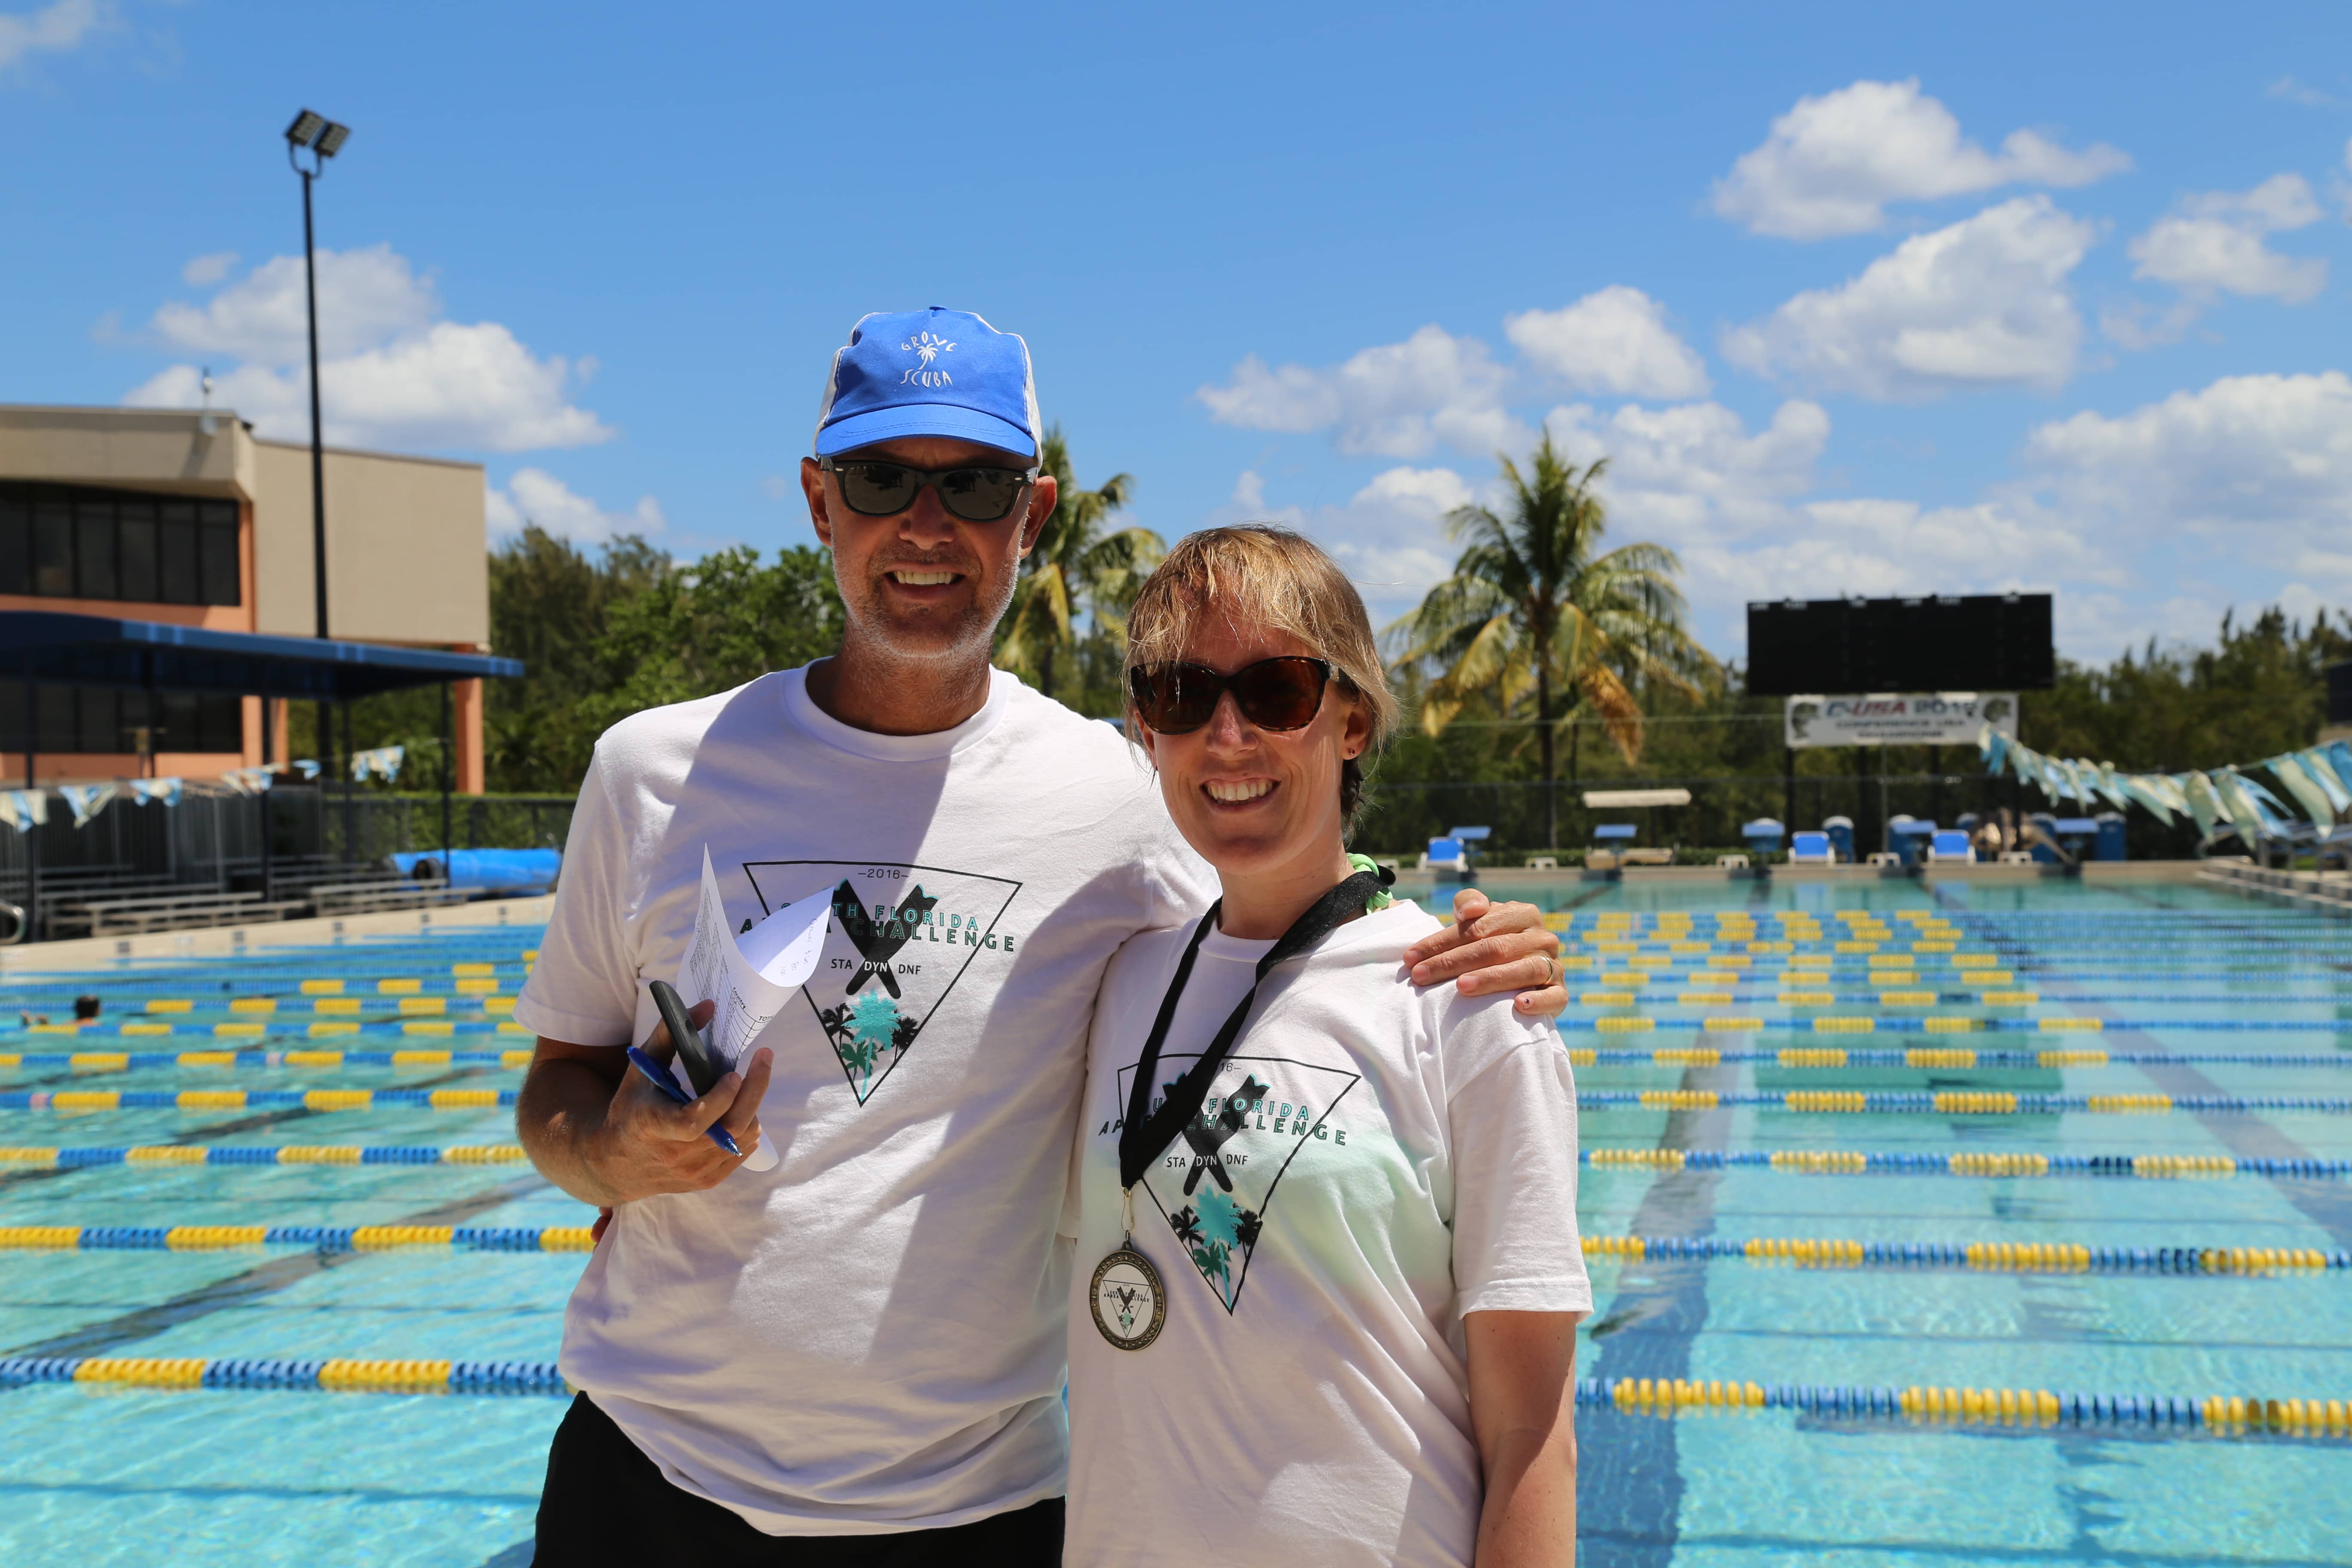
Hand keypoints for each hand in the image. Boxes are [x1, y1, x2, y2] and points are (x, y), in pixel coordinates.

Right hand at [582, 998, 772, 1201]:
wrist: (616, 1164)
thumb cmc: (631, 1107)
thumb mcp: (641, 1068)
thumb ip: (671, 1034)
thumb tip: (709, 1006)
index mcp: (653, 1127)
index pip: (694, 1120)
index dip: (720, 1099)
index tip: (734, 1072)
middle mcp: (675, 1155)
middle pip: (730, 1128)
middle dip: (754, 1091)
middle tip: (764, 1058)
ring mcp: (694, 1172)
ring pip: (742, 1138)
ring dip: (751, 1106)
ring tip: (745, 1084)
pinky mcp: (706, 1181)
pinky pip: (742, 1151)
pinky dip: (747, 1126)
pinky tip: (739, 1108)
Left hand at [1402, 888, 1566, 1018]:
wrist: (1526, 977)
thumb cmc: (1493, 944)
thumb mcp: (1480, 920)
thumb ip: (1469, 903)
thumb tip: (1470, 911)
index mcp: (1522, 914)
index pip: (1477, 927)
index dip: (1440, 942)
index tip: (1410, 958)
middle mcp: (1542, 937)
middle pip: (1494, 948)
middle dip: (1453, 962)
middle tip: (1421, 976)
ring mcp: (1554, 965)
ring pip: (1523, 970)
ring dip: (1491, 979)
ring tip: (1461, 987)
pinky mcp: (1561, 992)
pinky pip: (1555, 997)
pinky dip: (1538, 1001)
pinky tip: (1519, 1005)